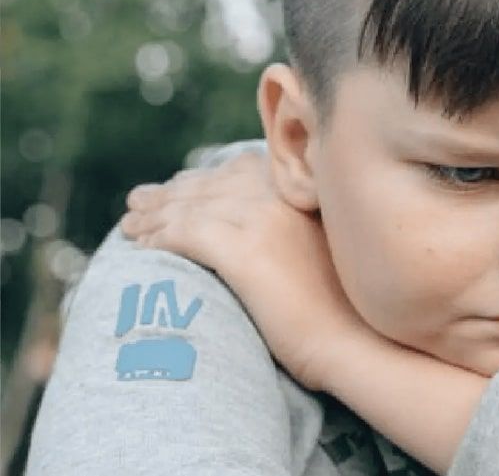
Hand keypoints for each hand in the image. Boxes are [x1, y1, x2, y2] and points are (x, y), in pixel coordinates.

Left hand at [119, 152, 369, 390]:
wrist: (356, 343)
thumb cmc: (345, 310)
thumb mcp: (325, 251)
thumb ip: (294, 228)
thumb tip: (259, 230)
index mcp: (303, 193)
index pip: (241, 170)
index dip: (203, 178)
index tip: (175, 187)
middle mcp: (282, 198)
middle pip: (210, 185)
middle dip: (169, 193)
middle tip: (137, 202)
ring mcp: (264, 222)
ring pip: (192, 208)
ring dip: (154, 217)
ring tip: (129, 226)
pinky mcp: (245, 252)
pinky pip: (185, 236)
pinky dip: (158, 241)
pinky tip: (141, 251)